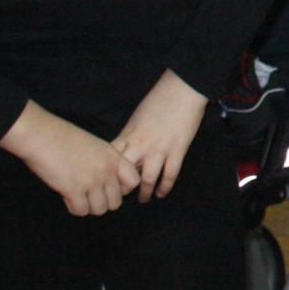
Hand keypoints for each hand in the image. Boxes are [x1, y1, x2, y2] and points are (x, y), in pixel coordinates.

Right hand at [0, 102, 139, 216]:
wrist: (40, 135)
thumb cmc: (62, 137)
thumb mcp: (94, 146)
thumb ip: (105, 162)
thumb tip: (106, 183)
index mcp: (113, 157)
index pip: (134, 182)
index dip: (121, 189)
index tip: (107, 187)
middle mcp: (107, 170)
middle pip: (116, 202)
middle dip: (102, 202)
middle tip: (88, 195)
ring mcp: (91, 181)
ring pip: (100, 210)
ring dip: (88, 206)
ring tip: (77, 196)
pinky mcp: (74, 190)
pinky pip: (81, 211)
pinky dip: (73, 208)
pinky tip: (66, 196)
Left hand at [110, 70, 207, 201]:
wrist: (182, 90)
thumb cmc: (158, 99)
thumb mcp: (136, 117)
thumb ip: (129, 135)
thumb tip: (126, 148)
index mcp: (128, 135)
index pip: (112, 161)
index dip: (107, 174)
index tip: (106, 182)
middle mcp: (140, 146)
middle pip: (125, 174)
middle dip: (121, 188)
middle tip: (121, 196)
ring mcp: (159, 150)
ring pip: (148, 179)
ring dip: (144, 193)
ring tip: (143, 199)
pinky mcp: (177, 151)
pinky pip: (170, 174)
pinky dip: (165, 187)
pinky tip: (162, 193)